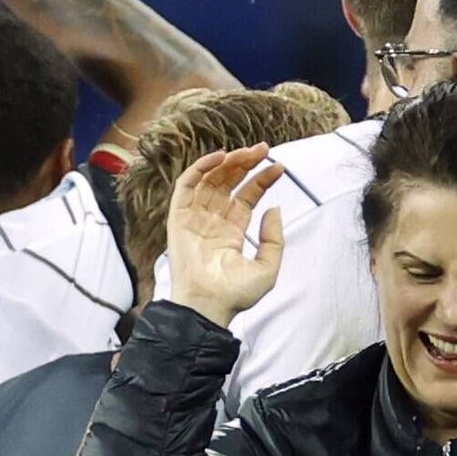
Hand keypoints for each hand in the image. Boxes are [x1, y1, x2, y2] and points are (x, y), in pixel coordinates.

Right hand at [162, 147, 289, 318]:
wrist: (208, 306)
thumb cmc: (235, 295)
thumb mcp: (267, 268)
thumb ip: (274, 239)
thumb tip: (274, 209)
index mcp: (231, 232)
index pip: (246, 197)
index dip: (261, 179)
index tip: (277, 167)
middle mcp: (212, 222)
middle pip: (228, 183)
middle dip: (245, 164)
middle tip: (262, 149)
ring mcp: (195, 219)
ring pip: (209, 180)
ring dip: (226, 163)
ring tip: (245, 153)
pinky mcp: (178, 219)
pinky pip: (185, 187)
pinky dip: (199, 169)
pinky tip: (219, 158)